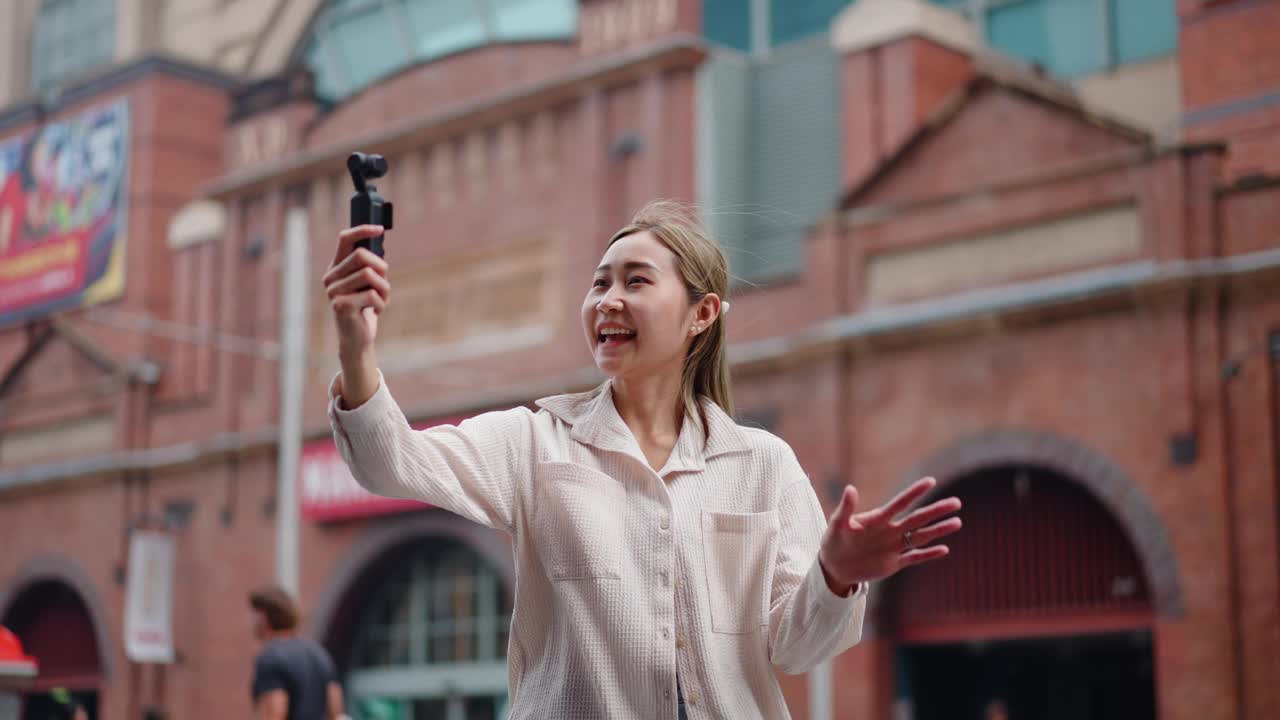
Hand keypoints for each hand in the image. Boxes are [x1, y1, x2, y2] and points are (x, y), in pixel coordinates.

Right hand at [322, 225, 390, 357]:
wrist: (358, 338)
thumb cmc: (365, 307)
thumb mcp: (369, 283)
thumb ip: (370, 264)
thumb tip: (379, 238)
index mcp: (336, 267)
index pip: (344, 239)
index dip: (362, 230)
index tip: (380, 229)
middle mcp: (331, 277)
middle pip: (363, 255)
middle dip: (382, 269)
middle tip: (384, 286)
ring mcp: (333, 291)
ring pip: (370, 275)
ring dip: (385, 289)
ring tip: (382, 300)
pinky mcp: (341, 306)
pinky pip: (372, 295)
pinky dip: (382, 304)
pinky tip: (376, 311)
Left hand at [818, 477, 961, 594]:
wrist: (834, 565)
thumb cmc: (834, 540)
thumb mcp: (836, 524)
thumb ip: (845, 508)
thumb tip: (850, 488)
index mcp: (878, 519)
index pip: (900, 503)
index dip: (914, 492)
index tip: (930, 481)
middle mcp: (890, 531)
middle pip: (917, 519)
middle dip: (936, 511)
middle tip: (957, 502)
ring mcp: (894, 547)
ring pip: (921, 537)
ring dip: (938, 531)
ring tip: (957, 522)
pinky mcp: (894, 563)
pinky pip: (914, 558)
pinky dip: (928, 554)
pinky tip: (944, 549)